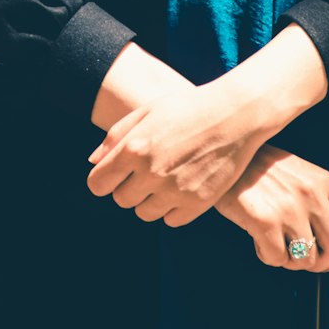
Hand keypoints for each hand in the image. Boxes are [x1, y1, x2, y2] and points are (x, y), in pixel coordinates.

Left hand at [86, 84, 263, 227]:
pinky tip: (181, 187)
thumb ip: (116, 136)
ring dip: (149, 200)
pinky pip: (171, 220)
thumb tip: (93, 162)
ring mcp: (175, 190)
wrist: (235, 115)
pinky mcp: (197, 204)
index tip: (113, 174)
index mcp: (134, 148)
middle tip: (145, 171)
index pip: (98, 184)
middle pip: (121, 200)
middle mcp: (151, 172)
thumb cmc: (187, 108)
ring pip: (144, 213)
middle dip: (127, 187)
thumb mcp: (147, 111)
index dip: (103, 180)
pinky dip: (172, 208)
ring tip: (165, 178)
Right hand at [215, 142, 328, 272]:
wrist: (225, 155)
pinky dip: (267, 256)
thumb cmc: (261, 169)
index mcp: (325, 182)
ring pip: (306, 260)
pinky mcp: (266, 220)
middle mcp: (312, 194)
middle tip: (301, 260)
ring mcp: (290, 207)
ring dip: (290, 261)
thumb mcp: (300, 174)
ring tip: (275, 243)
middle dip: (320, 264)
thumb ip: (321, 201)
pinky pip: (277, 259)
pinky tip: (257, 239)